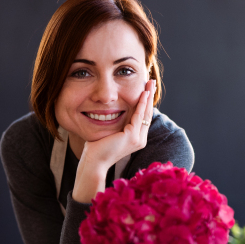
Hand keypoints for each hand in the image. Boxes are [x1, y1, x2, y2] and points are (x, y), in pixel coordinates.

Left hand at [72, 80, 155, 202]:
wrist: (93, 162)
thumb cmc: (96, 149)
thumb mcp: (109, 133)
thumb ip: (114, 124)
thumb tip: (110, 112)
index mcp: (136, 139)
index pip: (142, 117)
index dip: (145, 102)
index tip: (145, 88)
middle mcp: (140, 140)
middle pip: (147, 113)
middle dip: (149, 95)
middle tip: (151, 81)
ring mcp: (138, 139)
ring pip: (145, 113)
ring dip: (148, 96)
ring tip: (150, 83)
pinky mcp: (132, 137)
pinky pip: (138, 116)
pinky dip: (141, 103)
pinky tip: (142, 93)